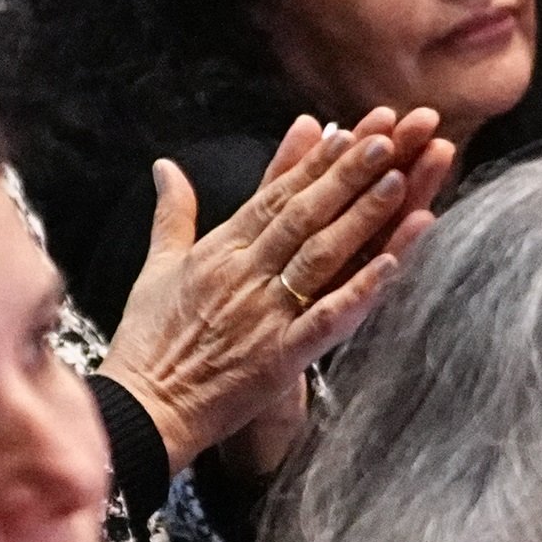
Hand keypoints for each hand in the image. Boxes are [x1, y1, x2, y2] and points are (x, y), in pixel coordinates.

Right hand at [96, 113, 433, 466]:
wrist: (143, 409)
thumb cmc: (149, 342)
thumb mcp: (157, 267)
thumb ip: (172, 213)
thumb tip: (165, 165)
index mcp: (220, 251)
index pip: (274, 196)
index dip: (312, 163)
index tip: (347, 132)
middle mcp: (244, 274)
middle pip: (304, 215)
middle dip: (346, 174)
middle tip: (385, 139)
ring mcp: (264, 314)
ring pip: (320, 255)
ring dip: (361, 216)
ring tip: (398, 180)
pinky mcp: (279, 357)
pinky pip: (326, 319)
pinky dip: (359, 291)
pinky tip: (392, 264)